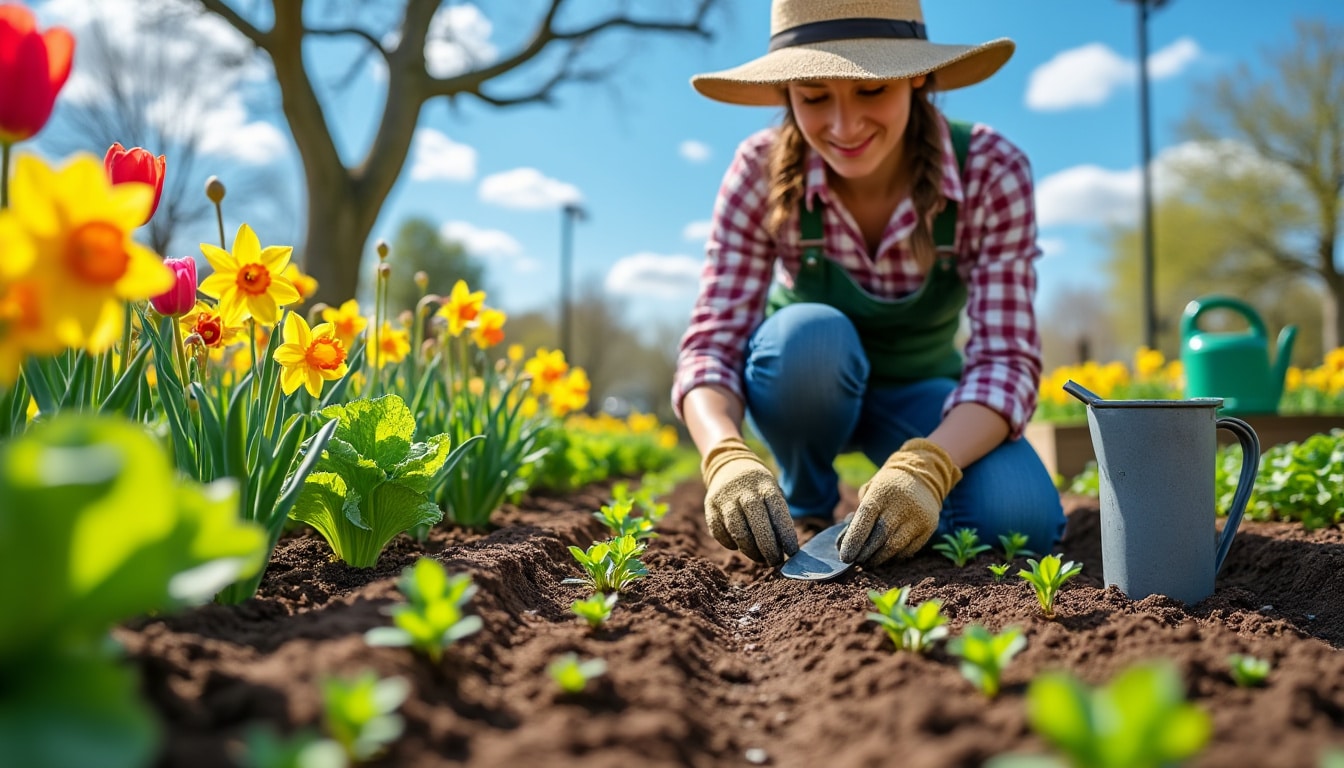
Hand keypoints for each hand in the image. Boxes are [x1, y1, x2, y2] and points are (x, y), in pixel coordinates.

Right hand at [700, 436, 798, 565]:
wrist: (729, 466)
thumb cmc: (758, 489)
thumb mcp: (772, 492)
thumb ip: (777, 517)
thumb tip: (784, 550)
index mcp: (765, 486)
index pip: (778, 512)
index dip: (786, 535)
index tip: (792, 552)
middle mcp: (745, 491)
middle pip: (758, 524)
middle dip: (768, 548)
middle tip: (775, 561)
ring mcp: (725, 498)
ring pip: (737, 531)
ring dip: (750, 550)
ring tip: (760, 558)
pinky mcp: (710, 506)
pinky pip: (719, 532)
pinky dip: (730, 544)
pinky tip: (739, 546)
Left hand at [839, 438, 961, 564]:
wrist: (922, 476)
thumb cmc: (886, 488)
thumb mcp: (869, 491)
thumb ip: (858, 514)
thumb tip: (843, 544)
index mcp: (882, 492)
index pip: (865, 518)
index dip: (854, 539)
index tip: (845, 557)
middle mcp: (902, 505)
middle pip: (880, 537)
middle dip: (865, 554)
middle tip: (855, 562)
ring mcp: (918, 518)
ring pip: (895, 547)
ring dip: (878, 559)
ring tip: (868, 562)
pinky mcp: (928, 528)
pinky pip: (908, 550)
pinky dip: (893, 557)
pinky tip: (885, 557)